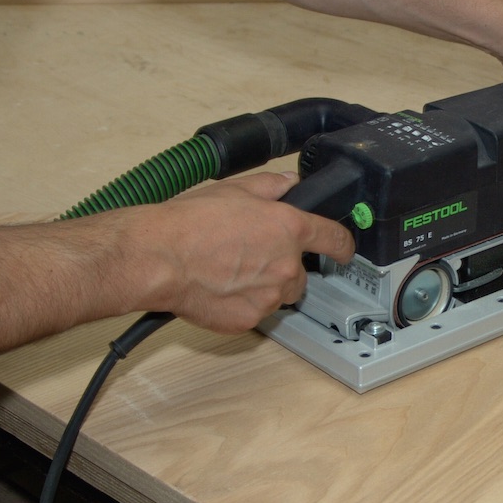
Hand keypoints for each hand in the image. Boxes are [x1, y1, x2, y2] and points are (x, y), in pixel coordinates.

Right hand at [132, 171, 354, 332]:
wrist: (159, 258)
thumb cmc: (189, 223)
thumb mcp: (234, 189)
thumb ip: (270, 186)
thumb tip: (288, 184)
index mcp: (289, 229)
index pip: (334, 238)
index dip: (342, 243)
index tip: (343, 248)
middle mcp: (286, 265)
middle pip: (300, 272)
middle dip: (282, 265)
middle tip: (248, 254)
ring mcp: (269, 296)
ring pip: (278, 294)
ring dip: (263, 286)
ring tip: (229, 271)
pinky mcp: (249, 318)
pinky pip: (255, 311)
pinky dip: (242, 303)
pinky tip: (219, 288)